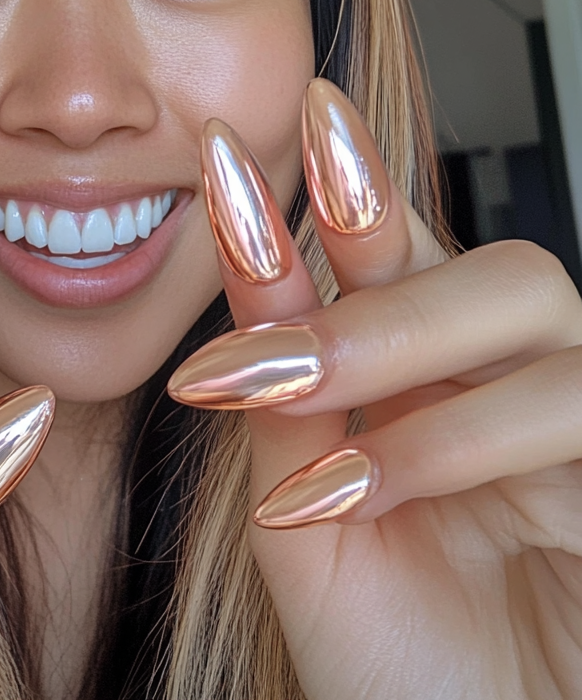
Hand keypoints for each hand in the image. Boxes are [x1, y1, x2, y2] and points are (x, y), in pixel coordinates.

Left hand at [171, 79, 581, 699]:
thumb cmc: (392, 651)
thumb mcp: (301, 516)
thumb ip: (282, 404)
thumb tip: (246, 293)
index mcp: (424, 371)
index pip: (390, 247)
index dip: (335, 182)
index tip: (243, 142)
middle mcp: (506, 376)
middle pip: (477, 256)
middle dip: (362, 281)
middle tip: (259, 349)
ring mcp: (574, 418)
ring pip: (528, 299)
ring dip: (390, 348)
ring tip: (296, 424)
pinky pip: (565, 403)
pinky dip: (444, 441)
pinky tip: (351, 493)